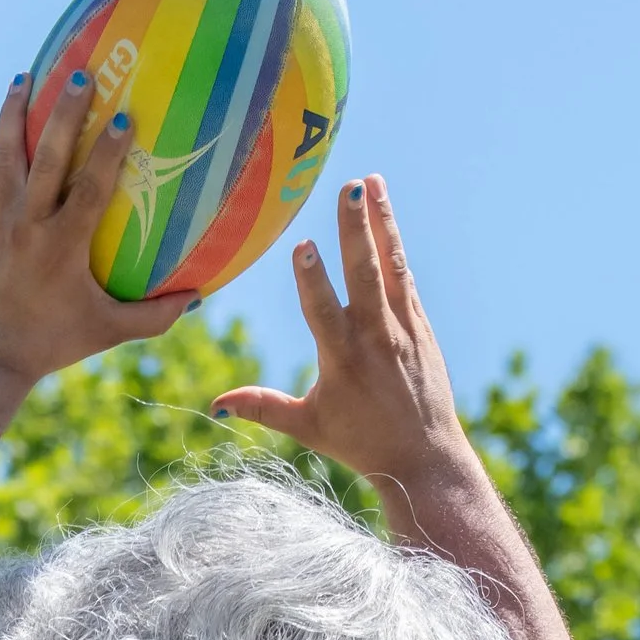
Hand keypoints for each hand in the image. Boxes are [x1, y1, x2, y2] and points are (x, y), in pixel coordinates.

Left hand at [0, 77, 199, 388]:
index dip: (107, 152)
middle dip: (64, 111)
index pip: (88, 189)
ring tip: (25, 76)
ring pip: (5, 154)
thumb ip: (152, 317)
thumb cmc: (52, 343)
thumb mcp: (106, 332)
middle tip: (82, 74)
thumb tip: (196, 298)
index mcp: (61, 248)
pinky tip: (7, 121)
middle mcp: (27, 226)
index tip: (123, 119)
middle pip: (46, 156)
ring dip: (14, 112)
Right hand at [214, 177, 470, 493]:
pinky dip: (394, 246)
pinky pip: (404, 278)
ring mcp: (402, 328)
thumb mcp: (309, 427)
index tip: (301, 245)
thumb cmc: (361, 442)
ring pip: (390, 266)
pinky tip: (385, 216)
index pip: (322, 312)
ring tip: (372, 181)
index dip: (311, 279)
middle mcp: (375, 338)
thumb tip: (216, 404)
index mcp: (342, 360)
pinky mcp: (420, 325)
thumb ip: (264, 408)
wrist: (423, 458)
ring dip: (381, 221)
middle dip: (356, 229)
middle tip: (352, 187)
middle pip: (365, 274)